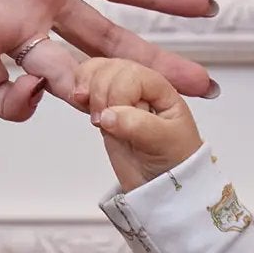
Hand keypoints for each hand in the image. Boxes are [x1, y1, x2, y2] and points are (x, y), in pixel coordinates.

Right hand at [74, 55, 200, 189]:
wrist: (161, 184)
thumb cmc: (174, 162)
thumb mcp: (164, 143)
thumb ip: (138, 125)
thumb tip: (108, 116)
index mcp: (160, 89)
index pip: (131, 75)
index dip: (118, 94)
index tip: (117, 120)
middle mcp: (140, 87)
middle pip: (110, 68)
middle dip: (100, 92)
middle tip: (103, 121)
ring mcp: (121, 95)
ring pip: (96, 71)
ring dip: (87, 88)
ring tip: (95, 116)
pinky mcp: (106, 107)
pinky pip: (87, 84)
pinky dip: (79, 89)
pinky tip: (80, 100)